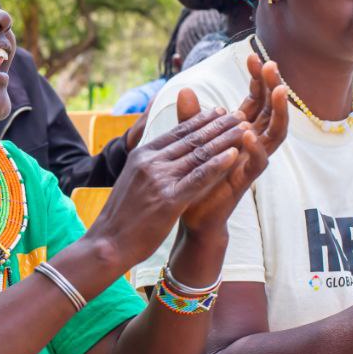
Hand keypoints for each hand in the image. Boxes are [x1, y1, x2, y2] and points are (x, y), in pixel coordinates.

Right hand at [89, 98, 246, 268]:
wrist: (107, 242)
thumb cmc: (121, 216)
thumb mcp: (131, 179)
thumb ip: (148, 163)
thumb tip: (162, 152)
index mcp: (141, 155)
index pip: (176, 132)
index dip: (201, 120)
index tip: (219, 111)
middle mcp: (150, 162)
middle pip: (191, 138)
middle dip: (218, 125)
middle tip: (239, 114)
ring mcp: (159, 180)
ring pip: (198, 154)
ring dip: (225, 139)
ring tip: (245, 129)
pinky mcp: (169, 200)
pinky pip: (198, 178)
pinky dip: (218, 164)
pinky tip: (234, 155)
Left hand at [178, 54, 288, 234]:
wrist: (193, 214)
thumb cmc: (196, 177)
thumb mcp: (192, 142)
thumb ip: (191, 118)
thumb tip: (185, 89)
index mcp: (241, 131)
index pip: (255, 99)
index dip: (257, 79)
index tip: (254, 56)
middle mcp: (252, 143)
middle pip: (271, 110)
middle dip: (273, 86)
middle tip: (271, 64)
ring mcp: (252, 161)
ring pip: (276, 132)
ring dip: (279, 111)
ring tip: (279, 89)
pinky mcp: (246, 179)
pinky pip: (259, 162)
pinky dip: (255, 147)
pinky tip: (248, 133)